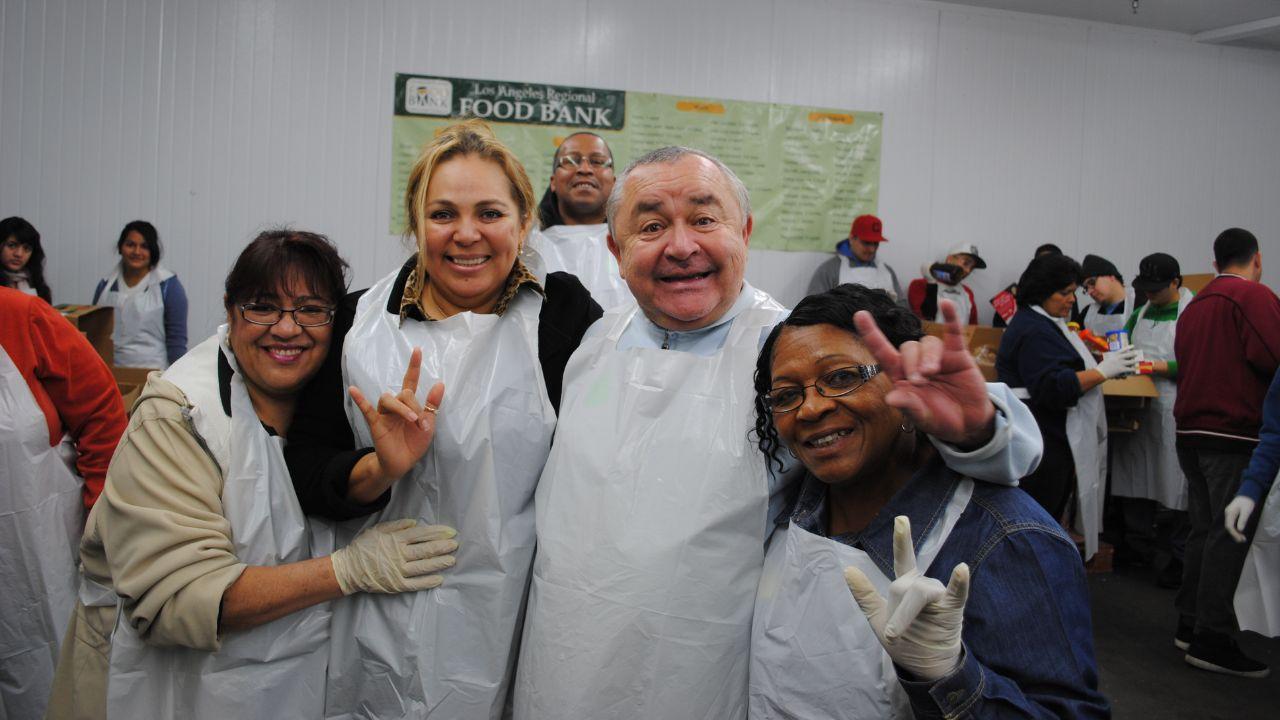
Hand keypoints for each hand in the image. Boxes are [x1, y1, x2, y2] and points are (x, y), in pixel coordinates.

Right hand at [330, 519, 457, 594]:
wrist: (348, 569)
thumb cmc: (363, 547)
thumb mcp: (377, 529)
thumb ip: (396, 525)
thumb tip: (415, 522)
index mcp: (395, 539)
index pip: (421, 534)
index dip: (437, 533)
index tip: (451, 532)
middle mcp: (399, 554)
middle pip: (425, 550)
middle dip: (442, 547)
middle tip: (456, 545)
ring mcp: (398, 570)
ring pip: (423, 566)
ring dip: (439, 563)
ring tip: (452, 560)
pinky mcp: (396, 584)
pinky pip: (415, 584)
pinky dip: (427, 582)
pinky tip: (439, 579)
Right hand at [349, 347, 445, 481]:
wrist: (403, 463)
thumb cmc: (414, 442)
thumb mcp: (429, 424)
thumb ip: (432, 404)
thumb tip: (440, 383)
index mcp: (408, 403)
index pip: (410, 380)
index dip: (414, 366)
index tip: (417, 350)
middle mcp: (395, 405)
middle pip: (403, 393)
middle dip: (415, 407)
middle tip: (421, 424)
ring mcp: (384, 414)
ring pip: (389, 399)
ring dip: (402, 408)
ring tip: (412, 421)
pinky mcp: (376, 424)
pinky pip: (367, 409)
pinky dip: (360, 399)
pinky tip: (354, 390)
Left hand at [844, 516, 968, 680]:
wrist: (925, 666)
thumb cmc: (906, 640)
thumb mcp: (878, 618)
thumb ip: (865, 595)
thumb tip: (847, 569)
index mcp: (908, 586)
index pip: (904, 559)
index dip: (902, 540)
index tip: (901, 518)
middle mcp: (925, 586)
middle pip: (903, 587)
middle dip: (896, 613)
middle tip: (892, 635)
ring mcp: (940, 596)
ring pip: (918, 594)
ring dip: (905, 616)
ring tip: (897, 635)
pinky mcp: (952, 609)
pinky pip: (956, 593)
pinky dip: (959, 582)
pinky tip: (961, 569)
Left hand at [855, 299, 994, 446]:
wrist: (968, 423)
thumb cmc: (939, 418)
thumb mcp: (922, 418)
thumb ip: (909, 407)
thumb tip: (892, 397)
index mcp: (901, 376)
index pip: (882, 352)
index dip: (871, 334)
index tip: (859, 314)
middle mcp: (916, 363)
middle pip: (907, 348)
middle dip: (911, 363)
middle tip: (920, 381)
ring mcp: (937, 357)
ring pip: (927, 342)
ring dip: (928, 356)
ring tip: (932, 372)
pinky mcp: (958, 355)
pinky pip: (953, 332)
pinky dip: (950, 318)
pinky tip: (946, 305)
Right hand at [1096, 347, 1139, 378]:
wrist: (1101, 372)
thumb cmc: (1102, 366)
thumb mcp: (1107, 359)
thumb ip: (1112, 358)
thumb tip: (1114, 358)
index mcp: (1115, 354)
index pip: (1123, 349)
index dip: (1129, 347)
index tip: (1133, 346)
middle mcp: (1119, 358)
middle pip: (1129, 355)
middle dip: (1134, 354)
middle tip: (1137, 353)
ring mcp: (1121, 363)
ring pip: (1131, 362)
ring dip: (1135, 361)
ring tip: (1138, 361)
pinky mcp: (1122, 369)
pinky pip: (1129, 369)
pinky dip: (1133, 369)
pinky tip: (1135, 369)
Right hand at [1225, 496, 1256, 542]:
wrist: (1246, 494)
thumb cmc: (1247, 502)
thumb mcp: (1246, 511)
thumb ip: (1242, 520)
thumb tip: (1240, 530)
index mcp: (1230, 513)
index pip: (1229, 526)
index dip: (1234, 534)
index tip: (1241, 539)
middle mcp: (1227, 514)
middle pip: (1228, 527)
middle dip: (1235, 534)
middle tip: (1242, 540)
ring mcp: (1228, 513)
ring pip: (1229, 525)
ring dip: (1235, 532)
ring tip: (1242, 538)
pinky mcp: (1231, 513)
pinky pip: (1231, 523)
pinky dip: (1235, 528)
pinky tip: (1240, 531)